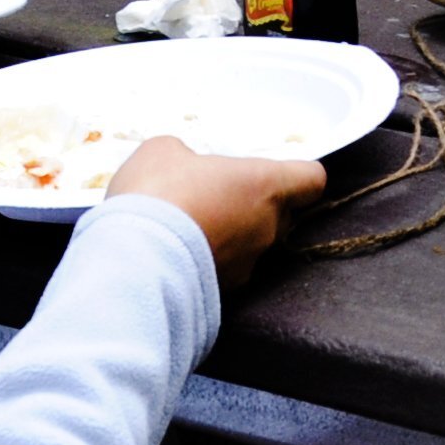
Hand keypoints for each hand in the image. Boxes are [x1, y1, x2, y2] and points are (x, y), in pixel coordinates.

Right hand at [105, 142, 326, 289]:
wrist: (133, 263)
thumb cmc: (158, 196)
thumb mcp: (163, 151)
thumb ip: (187, 155)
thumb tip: (183, 164)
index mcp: (265, 185)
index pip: (311, 180)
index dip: (299, 174)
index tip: (280, 170)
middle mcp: (266, 228)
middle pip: (280, 214)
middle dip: (253, 204)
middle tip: (217, 194)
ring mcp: (247, 265)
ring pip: (250, 245)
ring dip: (228, 235)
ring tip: (188, 226)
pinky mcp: (223, 293)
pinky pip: (225, 271)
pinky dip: (208, 261)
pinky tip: (176, 253)